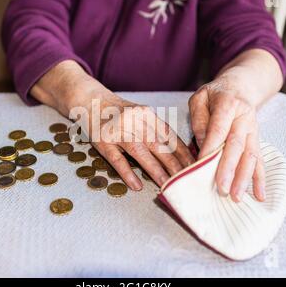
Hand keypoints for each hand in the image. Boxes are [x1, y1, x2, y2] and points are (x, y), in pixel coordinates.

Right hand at [77, 94, 194, 189]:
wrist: (90, 100)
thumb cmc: (119, 112)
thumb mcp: (140, 115)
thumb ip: (156, 131)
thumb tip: (179, 153)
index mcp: (147, 114)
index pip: (170, 136)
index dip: (184, 153)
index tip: (195, 168)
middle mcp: (134, 120)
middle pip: (158, 145)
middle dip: (175, 165)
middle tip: (187, 181)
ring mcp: (117, 131)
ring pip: (140, 152)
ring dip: (156, 171)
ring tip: (167, 185)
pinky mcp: (102, 141)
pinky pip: (116, 159)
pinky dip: (127, 173)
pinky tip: (136, 185)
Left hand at [189, 77, 264, 201]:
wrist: (242, 85)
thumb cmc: (216, 93)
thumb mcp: (200, 97)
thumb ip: (199, 119)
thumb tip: (202, 145)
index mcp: (228, 104)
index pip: (218, 129)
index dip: (211, 147)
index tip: (201, 165)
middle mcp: (244, 118)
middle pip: (237, 145)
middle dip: (229, 168)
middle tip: (221, 188)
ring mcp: (253, 130)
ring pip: (251, 155)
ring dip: (244, 178)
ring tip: (237, 197)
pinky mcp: (256, 140)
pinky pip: (260, 160)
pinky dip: (260, 178)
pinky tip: (259, 195)